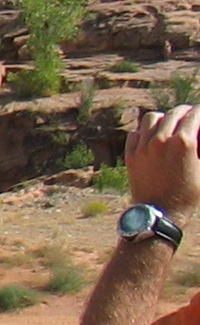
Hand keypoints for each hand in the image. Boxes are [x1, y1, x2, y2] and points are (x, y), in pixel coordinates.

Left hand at [127, 106, 199, 221]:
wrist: (161, 212)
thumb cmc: (188, 195)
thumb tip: (196, 140)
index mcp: (184, 143)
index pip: (193, 116)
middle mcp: (161, 140)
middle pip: (173, 114)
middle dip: (184, 111)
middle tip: (189, 114)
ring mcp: (144, 147)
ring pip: (151, 119)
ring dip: (163, 117)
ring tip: (168, 122)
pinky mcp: (131, 155)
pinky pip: (135, 133)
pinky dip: (144, 130)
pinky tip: (150, 134)